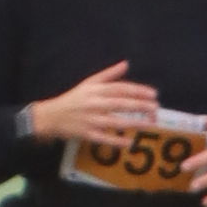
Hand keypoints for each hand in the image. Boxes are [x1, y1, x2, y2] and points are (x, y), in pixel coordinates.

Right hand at [25, 61, 156, 151]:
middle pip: (119, 103)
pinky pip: (103, 138)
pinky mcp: (86, 134)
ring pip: (114, 121)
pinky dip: (116, 141)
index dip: (138, 90)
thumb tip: (126, 64)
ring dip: (133, 122)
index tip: (154, 94)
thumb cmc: (74, 99)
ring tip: (149, 123)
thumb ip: (108, 74)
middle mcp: (93, 103)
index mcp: (95, 90)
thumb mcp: (89, 83)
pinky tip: (129, 142)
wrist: (51, 116)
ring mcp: (90, 120)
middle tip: (155, 107)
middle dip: (139, 105)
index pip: (120, 88)